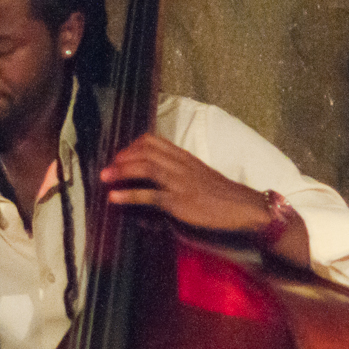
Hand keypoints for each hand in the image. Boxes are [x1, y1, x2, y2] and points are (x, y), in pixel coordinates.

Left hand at [101, 134, 309, 266]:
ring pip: (145, 168)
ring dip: (121, 171)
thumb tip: (162, 177)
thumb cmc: (223, 196)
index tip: (122, 155)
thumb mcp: (201, 176)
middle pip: (145, 151)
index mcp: (185, 157)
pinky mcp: (180, 201)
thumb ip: (181, 172)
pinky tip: (114, 198)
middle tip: (107, 168)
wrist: (244, 208)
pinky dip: (129, 195)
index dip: (133, 146)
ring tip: (104, 177)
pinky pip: (150, 195)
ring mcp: (180, 182)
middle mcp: (181, 165)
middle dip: (122, 157)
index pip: (154, 141)